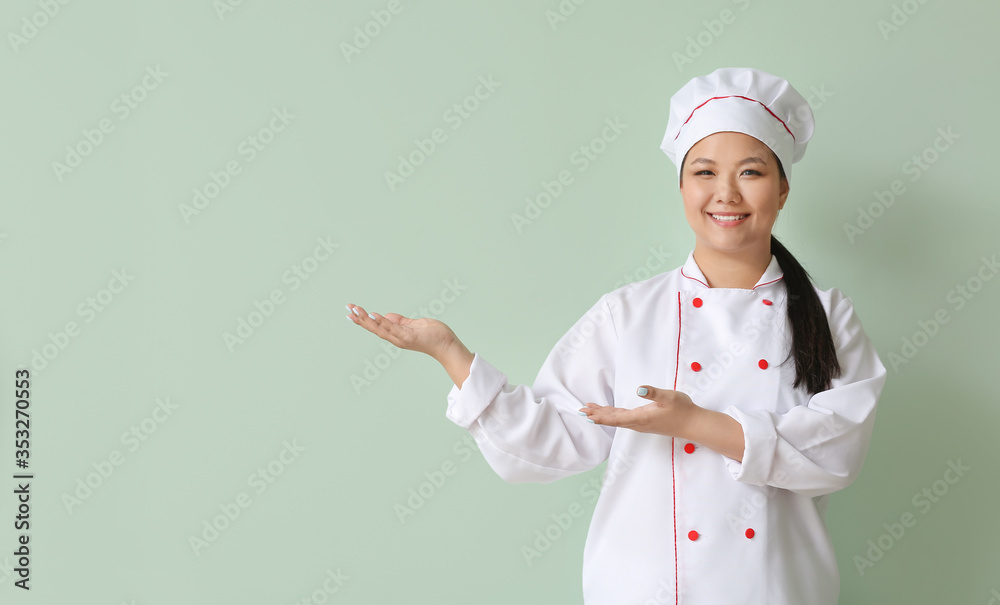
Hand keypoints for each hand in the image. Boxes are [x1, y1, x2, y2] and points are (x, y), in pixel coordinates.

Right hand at [346, 303, 459, 359]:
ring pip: (380, 328)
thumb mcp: (415, 324)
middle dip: (360, 319)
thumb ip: (401, 321)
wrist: (447, 345)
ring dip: (366, 320)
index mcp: (397, 334)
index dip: (364, 320)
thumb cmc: (434, 335)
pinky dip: (381, 322)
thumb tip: (387, 316)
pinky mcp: (408, 337)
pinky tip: (373, 315)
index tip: (352, 311)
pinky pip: (392, 328)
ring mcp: (401, 338)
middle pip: (374, 328)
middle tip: (347, 309)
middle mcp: (396, 338)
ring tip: (355, 311)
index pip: (377, 326)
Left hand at [579, 385, 698, 438]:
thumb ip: (654, 392)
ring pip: (617, 420)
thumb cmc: (682, 409)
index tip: (587, 415)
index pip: (616, 419)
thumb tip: (639, 389)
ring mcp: (641, 423)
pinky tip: (608, 412)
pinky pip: (624, 419)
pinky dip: (612, 415)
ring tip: (589, 411)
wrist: (693, 424)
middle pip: (613, 420)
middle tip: (581, 411)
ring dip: (602, 415)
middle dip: (596, 415)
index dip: (601, 417)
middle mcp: (638, 423)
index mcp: (641, 418)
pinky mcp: (644, 422)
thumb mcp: (669, 397)